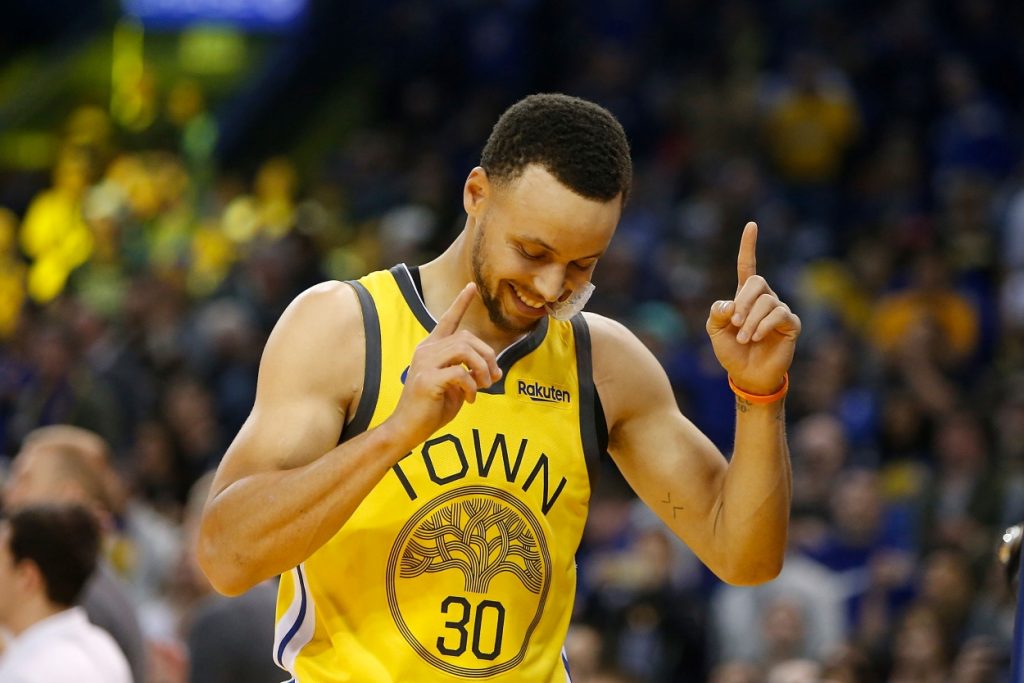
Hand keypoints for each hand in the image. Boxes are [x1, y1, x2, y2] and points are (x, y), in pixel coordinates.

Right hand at [387, 283, 501, 448]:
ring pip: (465, 351)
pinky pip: (461, 373)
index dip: (460, 303)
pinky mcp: (427, 379)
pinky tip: (470, 398)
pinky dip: (472, 386)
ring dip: (482, 369)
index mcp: (430, 349)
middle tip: (494, 377)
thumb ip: (468, 371)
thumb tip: (491, 369)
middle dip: (488, 355)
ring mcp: (425, 364)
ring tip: (483, 386)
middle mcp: (426, 351)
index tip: (471, 287)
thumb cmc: (431, 409)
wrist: (407, 429)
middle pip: (467, 338)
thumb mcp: (454, 386)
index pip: (447, 320)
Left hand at [705, 222, 800, 394]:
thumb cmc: (732, 351)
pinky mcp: (791, 324)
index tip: (751, 225)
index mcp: (745, 296)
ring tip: (744, 338)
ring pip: (766, 302)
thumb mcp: (715, 331)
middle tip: (734, 322)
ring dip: (751, 321)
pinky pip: (779, 315)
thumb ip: (716, 313)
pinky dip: (764, 325)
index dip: (748, 246)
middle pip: (757, 282)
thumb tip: (730, 304)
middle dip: (742, 301)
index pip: (747, 265)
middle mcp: (765, 299)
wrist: (747, 375)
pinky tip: (756, 337)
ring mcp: (779, 310)